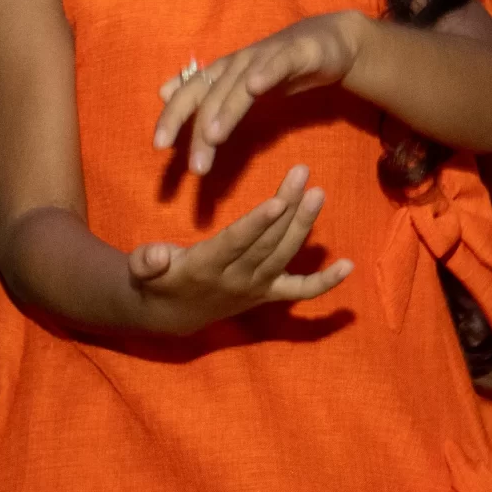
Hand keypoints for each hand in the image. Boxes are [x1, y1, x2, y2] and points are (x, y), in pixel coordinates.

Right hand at [126, 163, 352, 332]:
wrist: (169, 316)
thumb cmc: (157, 279)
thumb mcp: (141, 271)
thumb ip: (146, 262)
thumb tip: (157, 255)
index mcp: (206, 267)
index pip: (237, 243)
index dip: (258, 223)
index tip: (279, 201)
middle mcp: (237, 279)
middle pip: (268, 242)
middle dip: (288, 208)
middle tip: (303, 175)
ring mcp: (257, 287)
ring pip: (285, 254)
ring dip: (304, 225)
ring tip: (318, 193)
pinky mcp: (270, 294)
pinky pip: (300, 291)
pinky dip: (326, 282)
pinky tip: (349, 265)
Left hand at [155, 12, 367, 174]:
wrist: (328, 42)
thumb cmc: (281, 67)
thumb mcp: (240, 82)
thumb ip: (207, 92)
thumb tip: (164, 92)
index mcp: (223, 73)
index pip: (191, 96)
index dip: (173, 118)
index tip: (160, 147)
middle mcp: (237, 63)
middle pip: (212, 96)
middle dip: (200, 131)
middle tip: (195, 167)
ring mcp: (265, 56)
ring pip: (240, 85)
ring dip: (226, 110)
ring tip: (214, 137)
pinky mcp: (296, 53)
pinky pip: (278, 64)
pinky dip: (265, 74)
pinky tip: (256, 86)